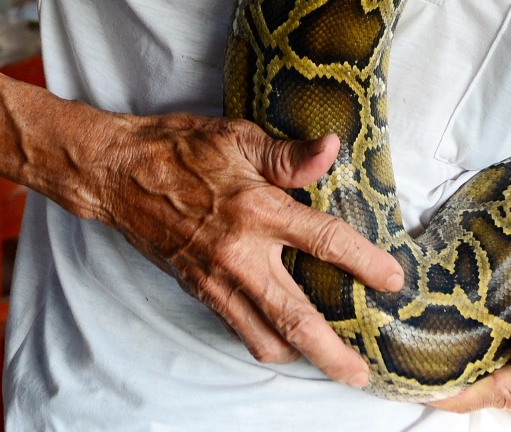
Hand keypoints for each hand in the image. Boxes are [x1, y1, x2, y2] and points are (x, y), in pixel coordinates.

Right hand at [94, 113, 403, 385]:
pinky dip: (265, 340)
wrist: (118, 174)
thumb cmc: (179, 148)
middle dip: (332, 352)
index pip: (324, 241)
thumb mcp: (238, 137)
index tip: (393, 281)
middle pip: (297, 318)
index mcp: (257, 210)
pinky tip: (285, 340)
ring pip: (265, 337)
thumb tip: (333, 148)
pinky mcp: (199, 290)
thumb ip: (289, 155)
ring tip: (330, 364)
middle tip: (360, 373)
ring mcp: (218, 279)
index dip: (364, 263)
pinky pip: (238, 329)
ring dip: (300, 356)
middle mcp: (240, 254)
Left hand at [428, 252, 510, 428]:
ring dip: (483, 372)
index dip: (460, 392)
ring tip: (462, 341)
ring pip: (503, 393)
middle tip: (430, 351)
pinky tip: (489, 349)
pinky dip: (498, 371)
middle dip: (467, 378)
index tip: (425, 386)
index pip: (500, 391)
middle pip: (498, 396)